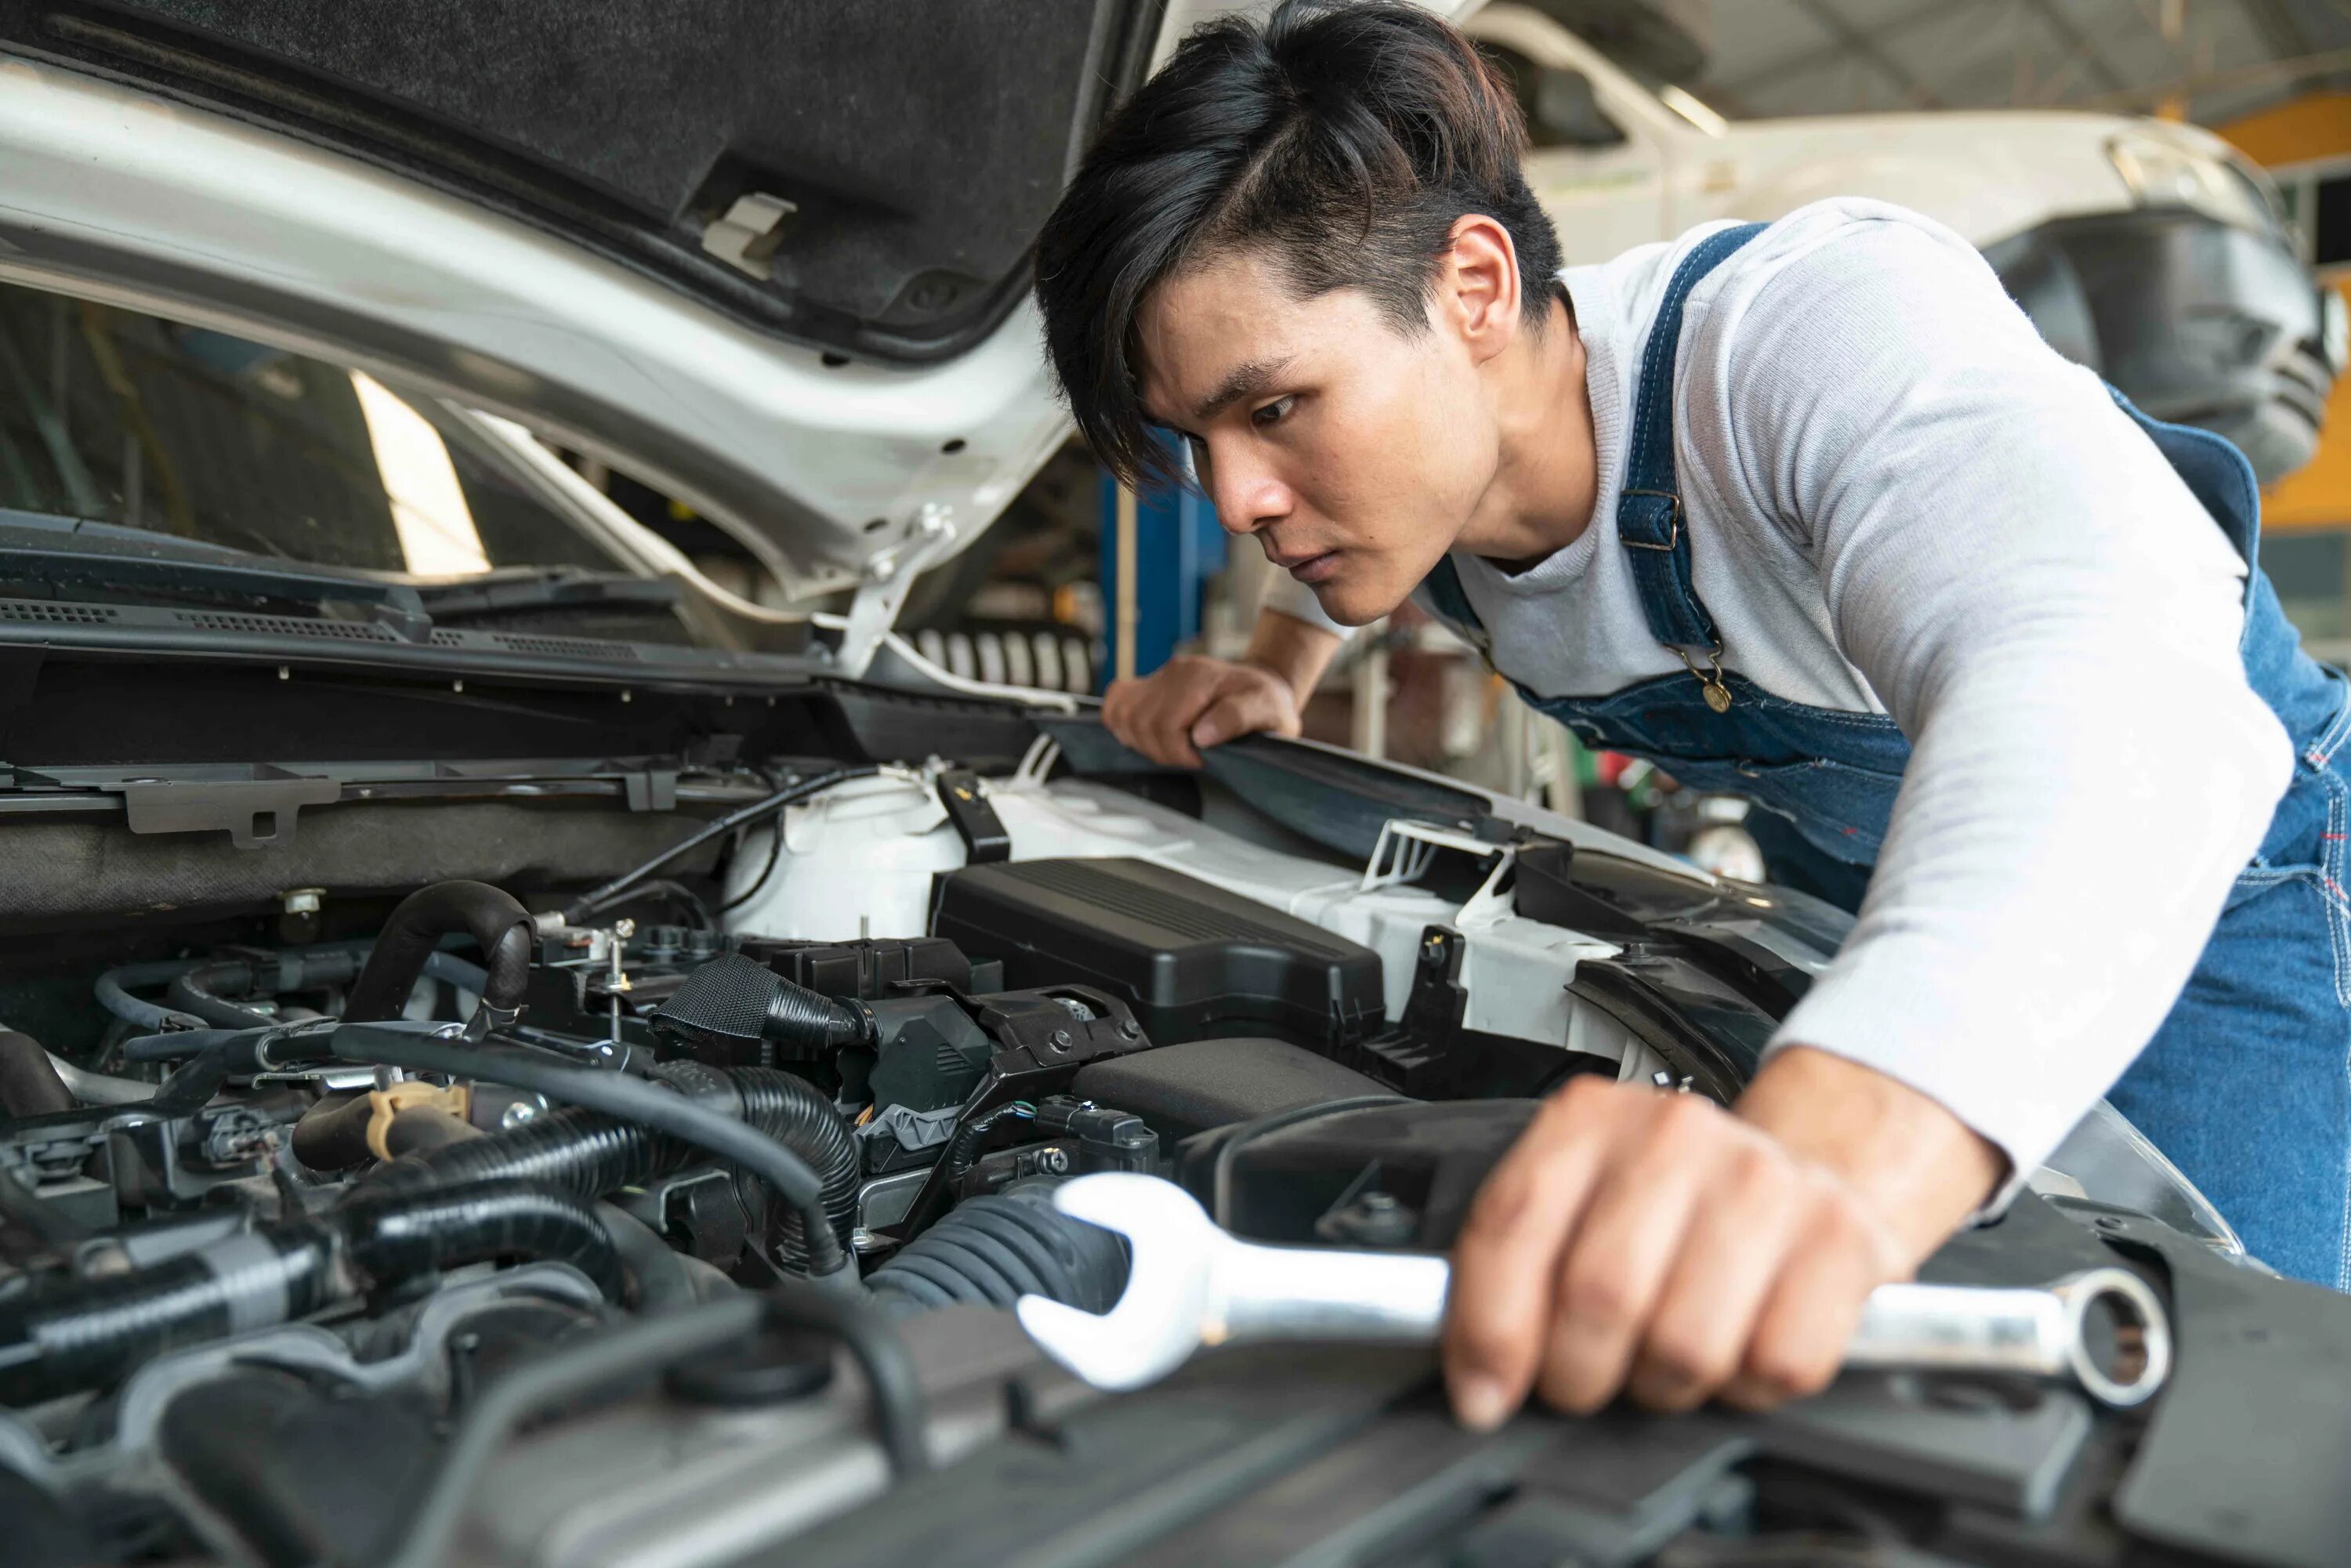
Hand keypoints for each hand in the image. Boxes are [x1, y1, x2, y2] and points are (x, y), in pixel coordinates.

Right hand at [1101, 655, 1302, 767]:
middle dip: (1162, 751)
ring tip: (1172, 748)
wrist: (1263, 684)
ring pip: (1123, 715)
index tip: (1202, 760)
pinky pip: (1117, 700)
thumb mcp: (1268, 711)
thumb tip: (1200, 735)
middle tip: (1190, 757)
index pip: (1166, 726)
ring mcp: (1159, 677)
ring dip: (1142, 742)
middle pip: (1140, 723)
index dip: (1180, 754)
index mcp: (1201, 678)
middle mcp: (1174, 673)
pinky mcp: (1150, 685)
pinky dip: (1121, 722)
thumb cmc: (1266, 703)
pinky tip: (1144, 736)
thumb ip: (1236, 718)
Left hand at [1441, 1047, 2004, 1426]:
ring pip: (1685, 1345)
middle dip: (1578, 1372)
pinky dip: (1751, 1386)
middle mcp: (1674, 1136)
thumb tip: (1476, 1372)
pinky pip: (1776, 1364)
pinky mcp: (1839, 1239)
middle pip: (1599, 1296)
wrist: (1817, 1162)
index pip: (1511, 1227)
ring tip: (1668, 1356)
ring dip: (1666, 1386)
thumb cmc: (1681, 1199)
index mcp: (1589, 1121)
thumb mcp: (1583, 1193)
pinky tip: (1742, 1344)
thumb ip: (1517, 1260)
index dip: (1488, 1329)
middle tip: (1586, 1377)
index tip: (1483, 1392)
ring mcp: (1763, 1182)